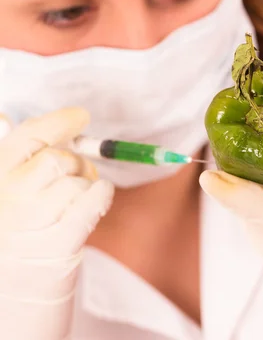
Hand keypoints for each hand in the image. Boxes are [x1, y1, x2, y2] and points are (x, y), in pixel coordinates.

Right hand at [0, 109, 113, 339]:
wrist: (15, 295)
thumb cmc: (14, 234)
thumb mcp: (4, 192)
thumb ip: (11, 158)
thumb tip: (3, 117)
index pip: (30, 135)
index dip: (60, 122)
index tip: (80, 117)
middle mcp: (10, 196)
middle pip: (59, 158)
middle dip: (78, 162)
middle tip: (80, 173)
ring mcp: (34, 219)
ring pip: (78, 180)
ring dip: (88, 185)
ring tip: (76, 201)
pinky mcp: (60, 241)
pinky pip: (93, 201)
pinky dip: (102, 195)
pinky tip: (98, 199)